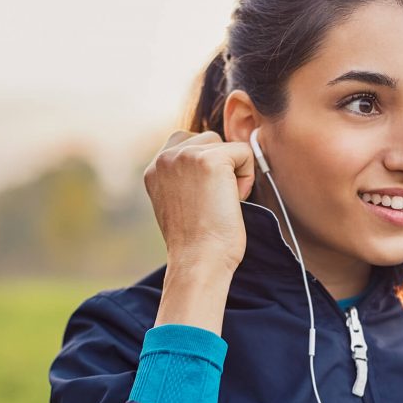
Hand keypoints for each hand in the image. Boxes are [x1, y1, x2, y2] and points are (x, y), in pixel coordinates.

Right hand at [143, 129, 255, 273]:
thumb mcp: (178, 202)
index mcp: (154, 168)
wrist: (198, 261)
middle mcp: (165, 158)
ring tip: (220, 202)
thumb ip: (184, 178)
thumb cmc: (195, 243)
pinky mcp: (210, 160)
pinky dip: (248, 178)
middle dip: (220, 168)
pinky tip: (232, 201)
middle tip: (212, 203)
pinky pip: (244, 153)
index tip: (202, 200)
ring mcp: (186, 156)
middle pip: (209, 140)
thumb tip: (213, 164)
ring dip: (233, 172)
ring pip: (227, 145)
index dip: (205, 168)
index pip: (186, 142)